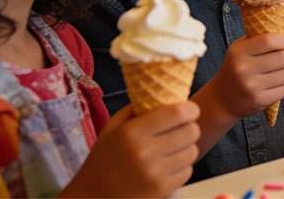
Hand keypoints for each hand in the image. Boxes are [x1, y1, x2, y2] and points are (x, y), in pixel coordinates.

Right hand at [63, 103, 199, 197]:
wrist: (91, 198)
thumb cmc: (103, 160)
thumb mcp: (113, 127)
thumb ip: (139, 109)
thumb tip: (167, 95)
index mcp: (132, 132)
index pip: (178, 113)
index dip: (190, 109)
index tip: (189, 110)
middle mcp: (144, 152)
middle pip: (191, 131)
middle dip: (189, 127)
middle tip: (180, 129)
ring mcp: (154, 174)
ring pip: (192, 151)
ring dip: (186, 147)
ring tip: (172, 149)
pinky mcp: (162, 190)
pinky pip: (188, 171)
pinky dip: (182, 167)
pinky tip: (167, 166)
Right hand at [205, 33, 283, 119]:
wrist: (222, 99)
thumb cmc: (236, 68)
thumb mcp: (241, 49)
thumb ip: (262, 39)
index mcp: (238, 52)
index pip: (269, 41)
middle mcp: (243, 69)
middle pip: (283, 57)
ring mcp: (251, 87)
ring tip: (280, 70)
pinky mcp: (259, 101)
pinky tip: (275, 83)